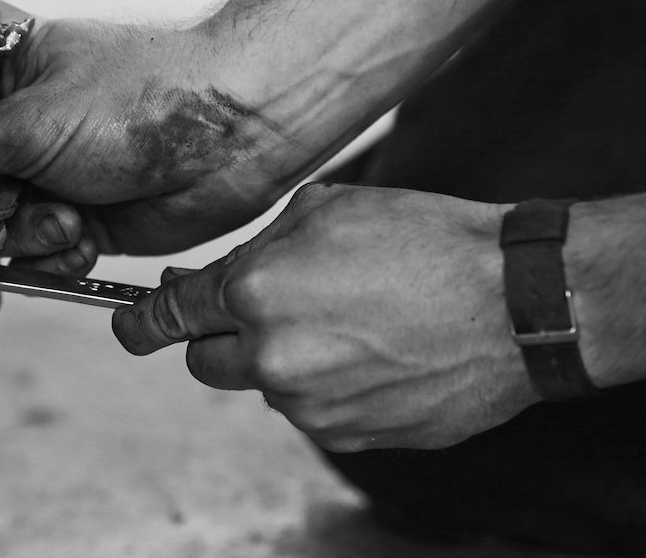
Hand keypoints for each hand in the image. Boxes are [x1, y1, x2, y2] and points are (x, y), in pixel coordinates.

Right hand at [0, 19, 288, 254]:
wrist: (233, 135)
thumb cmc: (141, 99)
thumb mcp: (30, 122)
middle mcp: (13, 126)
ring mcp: (44, 173)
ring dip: (22, 234)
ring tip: (66, 216)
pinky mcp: (76, 215)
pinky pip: (35, 252)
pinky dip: (55, 253)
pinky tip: (85, 233)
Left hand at [113, 182, 539, 451]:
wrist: (515, 303)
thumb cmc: (427, 241)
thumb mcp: (327, 209)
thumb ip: (255, 248)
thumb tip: (210, 278)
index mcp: (256, 290)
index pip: (167, 316)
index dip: (141, 321)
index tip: (130, 328)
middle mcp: (272, 356)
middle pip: (204, 363)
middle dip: (219, 339)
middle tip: (265, 312)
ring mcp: (311, 405)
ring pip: (263, 387)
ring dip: (282, 361)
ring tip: (348, 324)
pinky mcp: (349, 436)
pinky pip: (312, 411)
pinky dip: (326, 388)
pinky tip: (373, 354)